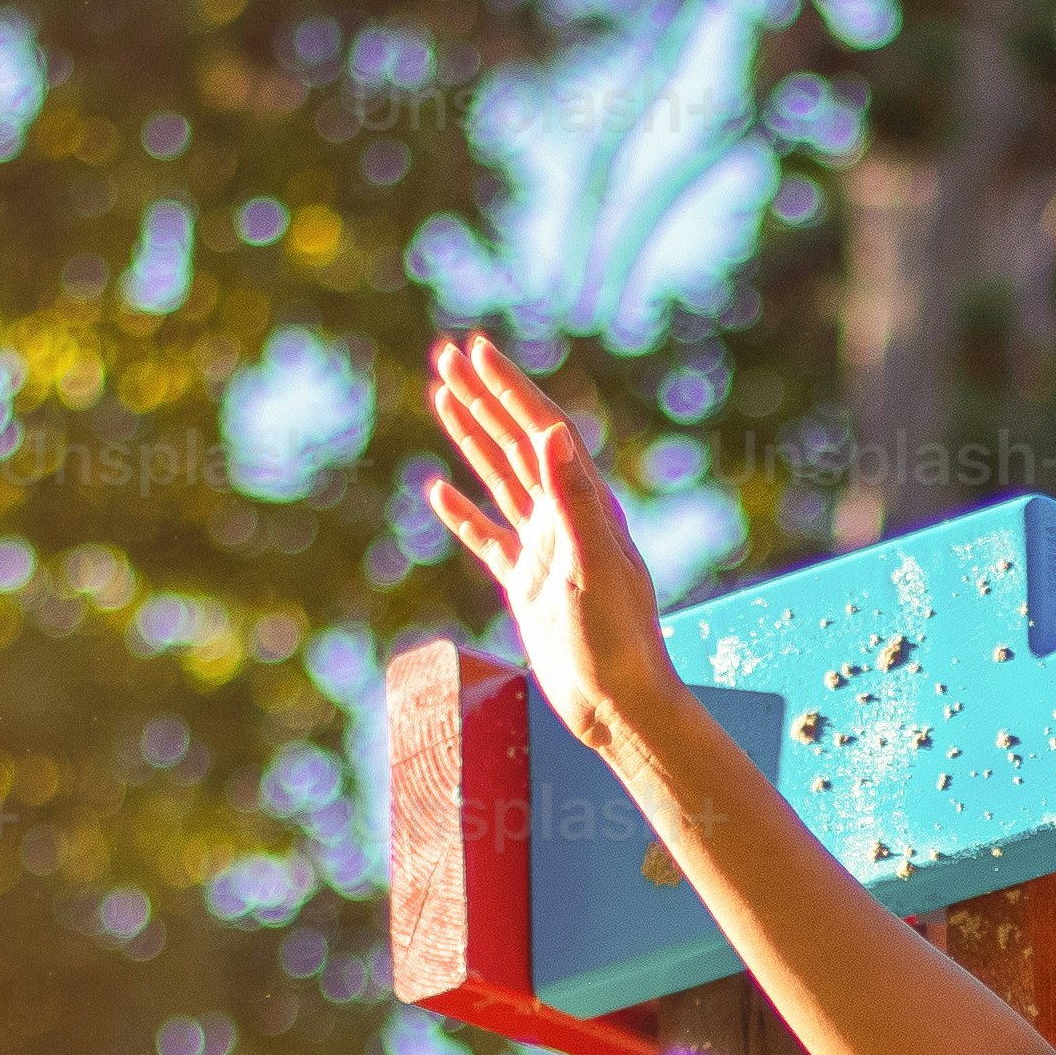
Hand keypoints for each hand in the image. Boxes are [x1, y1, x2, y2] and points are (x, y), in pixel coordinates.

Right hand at [417, 335, 684, 756]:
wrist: (618, 705)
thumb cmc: (616, 640)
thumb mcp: (593, 564)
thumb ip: (574, 499)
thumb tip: (553, 434)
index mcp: (586, 505)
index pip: (541, 430)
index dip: (508, 388)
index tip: (476, 350)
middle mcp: (567, 518)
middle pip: (518, 443)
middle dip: (483, 398)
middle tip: (446, 354)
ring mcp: (545, 549)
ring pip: (501, 479)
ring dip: (472, 438)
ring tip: (442, 396)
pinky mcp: (527, 585)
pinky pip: (488, 538)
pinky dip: (463, 513)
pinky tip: (438, 491)